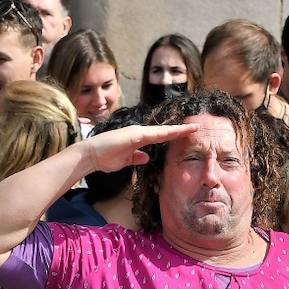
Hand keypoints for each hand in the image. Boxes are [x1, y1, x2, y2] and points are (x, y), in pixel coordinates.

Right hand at [79, 123, 198, 172]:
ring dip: (177, 130)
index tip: (188, 134)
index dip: (174, 135)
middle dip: (181, 130)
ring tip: (192, 128)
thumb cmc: (105, 157)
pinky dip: (165, 133)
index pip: (161, 137)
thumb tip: (147, 157)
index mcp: (139, 139)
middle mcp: (140, 133)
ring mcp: (137, 132)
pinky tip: (176, 132)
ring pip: (162, 131)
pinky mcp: (134, 135)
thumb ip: (136, 157)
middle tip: (197, 127)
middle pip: (165, 132)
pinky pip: (153, 135)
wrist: (91, 155)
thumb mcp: (125, 160)